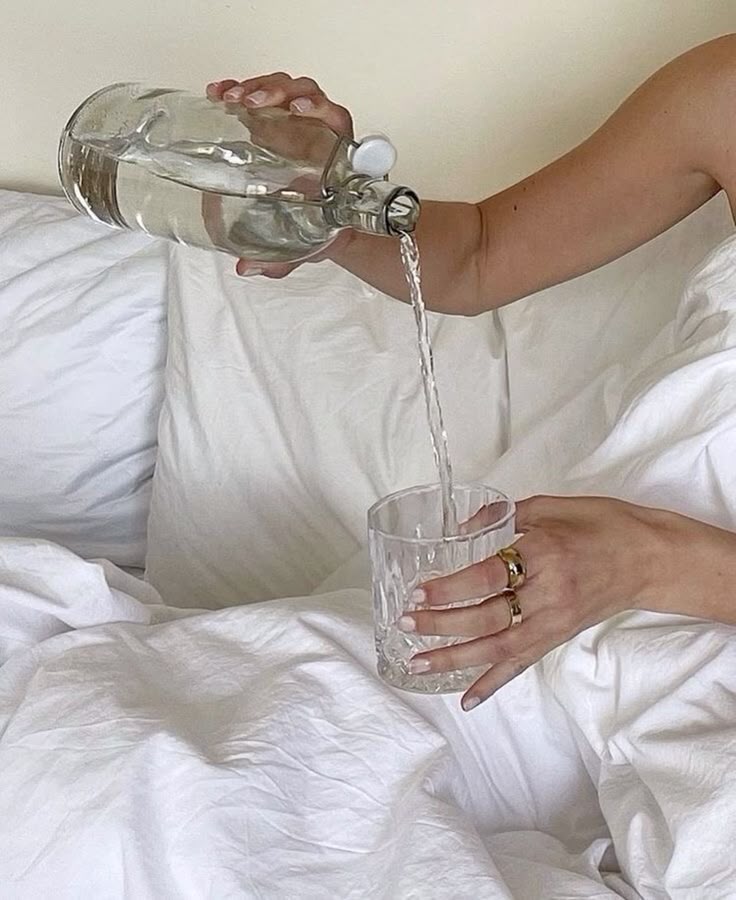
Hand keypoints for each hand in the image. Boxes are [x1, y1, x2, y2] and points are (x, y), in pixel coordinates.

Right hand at [205, 73, 353, 278]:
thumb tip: (248, 266)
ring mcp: (298, 126)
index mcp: (337, 157)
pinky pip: (262, 98)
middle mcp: (320, 134)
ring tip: (231, 98)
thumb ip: (281, 258)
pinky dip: (239, 91)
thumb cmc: (327, 230)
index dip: (318, 108)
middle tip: (253, 104)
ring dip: (256, 87)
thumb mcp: (308, 244)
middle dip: (277, 92)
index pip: (335, 118)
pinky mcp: (277, 124)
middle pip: (305, 93)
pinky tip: (218, 94)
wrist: (330, 229)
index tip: (297, 109)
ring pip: (283, 89)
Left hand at [399, 495, 717, 711]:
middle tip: (407, 624)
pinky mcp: (559, 636)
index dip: (451, 587)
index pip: (488, 575)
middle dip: (443, 623)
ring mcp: (554, 620)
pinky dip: (494, 682)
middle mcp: (548, 592)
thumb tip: (461, 529)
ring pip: (499, 646)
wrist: (649, 558)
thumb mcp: (551, 506)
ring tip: (418, 664)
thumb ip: (503, 515)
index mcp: (544, 552)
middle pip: (488, 615)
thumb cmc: (602, 525)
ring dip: (456, 658)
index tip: (419, 591)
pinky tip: (467, 697)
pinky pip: (522, 663)